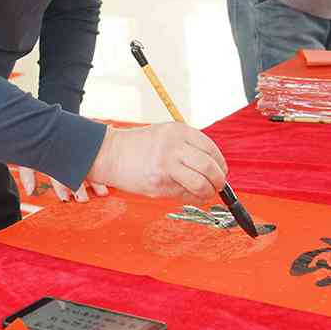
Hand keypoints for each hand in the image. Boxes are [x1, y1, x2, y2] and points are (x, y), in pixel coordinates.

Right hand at [92, 118, 231, 201]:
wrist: (110, 154)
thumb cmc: (138, 147)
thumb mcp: (165, 135)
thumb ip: (188, 147)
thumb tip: (213, 167)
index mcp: (179, 131)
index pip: (211, 149)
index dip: (220, 163)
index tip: (220, 171)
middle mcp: (175, 146)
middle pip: (210, 167)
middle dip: (219, 180)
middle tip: (218, 185)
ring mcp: (167, 165)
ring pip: (202, 183)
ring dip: (208, 192)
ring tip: (205, 192)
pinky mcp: (159, 183)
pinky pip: (186, 195)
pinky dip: (193, 198)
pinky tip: (189, 195)